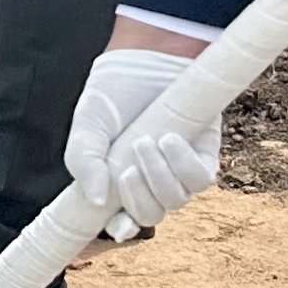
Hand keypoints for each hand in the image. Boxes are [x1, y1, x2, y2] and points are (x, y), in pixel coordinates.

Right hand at [65, 43, 212, 241]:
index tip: (120, 228)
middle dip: (139, 198)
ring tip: (144, 141)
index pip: (124, 220)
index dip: (124, 229)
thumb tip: (97, 201)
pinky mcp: (204, 155)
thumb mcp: (86, 125)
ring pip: (176, 199)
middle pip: (152, 215)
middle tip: (126, 169)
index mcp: (120, 182)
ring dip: (159, 177)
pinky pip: (201, 178)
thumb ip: (83, 162)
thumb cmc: (113, 92)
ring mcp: (179, 171)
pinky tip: (169, 138)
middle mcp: (153, 182)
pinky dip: (183, 163)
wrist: (146, 58)